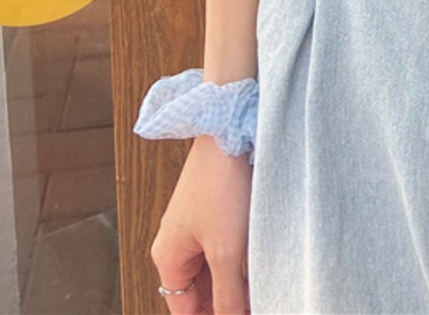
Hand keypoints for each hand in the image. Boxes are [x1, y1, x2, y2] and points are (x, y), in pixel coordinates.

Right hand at [150, 135, 252, 313]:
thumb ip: (228, 294)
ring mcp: (196, 225)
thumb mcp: (227, 250)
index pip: (184, 310)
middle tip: (254, 305)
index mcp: (168, 257)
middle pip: (198, 291)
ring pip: (214, 269)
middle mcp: (177, 242)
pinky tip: (260, 267)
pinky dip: (238, 262)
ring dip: (234, 284)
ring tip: (260, 293)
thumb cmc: (222, 186)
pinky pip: (223, 247)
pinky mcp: (216, 209)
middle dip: (222, 305)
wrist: (230, 131)